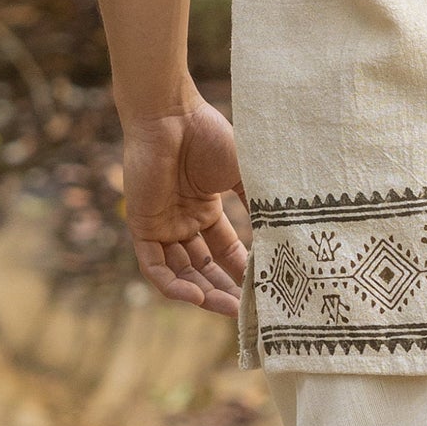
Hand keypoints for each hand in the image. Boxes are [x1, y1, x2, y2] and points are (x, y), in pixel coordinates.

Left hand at [121, 95, 247, 314]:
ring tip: (227, 307)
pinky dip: (172, 285)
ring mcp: (163, 225)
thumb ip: (256, 202)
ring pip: (180, 272)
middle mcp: (183, 221)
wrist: (171, 116)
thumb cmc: (207, 136)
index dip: (241, 271)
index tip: (262, 289)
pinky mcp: (142, 226)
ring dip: (201, 292)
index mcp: (205, 208)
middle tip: (244, 310)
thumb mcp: (241, 172)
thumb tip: (284, 233)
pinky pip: (154, 267)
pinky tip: (196, 295)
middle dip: (223, 289)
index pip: (224, 250)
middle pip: (203, 267)